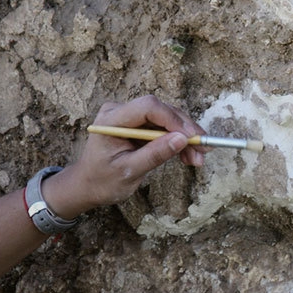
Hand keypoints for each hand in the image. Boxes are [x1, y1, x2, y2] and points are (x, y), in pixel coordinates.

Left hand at [42, 95, 207, 217]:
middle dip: (186, 130)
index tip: (191, 138)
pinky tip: (189, 156)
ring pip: (168, 119)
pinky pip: (165, 128)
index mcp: (111, 119)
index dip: (173, 119)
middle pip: (163, 111)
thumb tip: (182, 139)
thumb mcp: (129, 171)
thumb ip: (154, 154)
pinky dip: (179, 141)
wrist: (88, 186)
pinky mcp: (140, 125)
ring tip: (198, 159)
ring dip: (186, 137)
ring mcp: (131, 116)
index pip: (148, 107)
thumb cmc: (102, 181)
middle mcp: (121, 111)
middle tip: (204, 150)